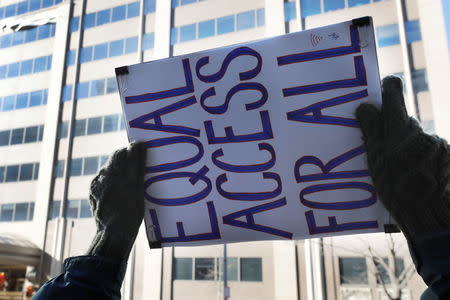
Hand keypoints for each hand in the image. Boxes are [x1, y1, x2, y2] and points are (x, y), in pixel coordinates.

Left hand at [87, 142, 146, 260]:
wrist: (113, 233)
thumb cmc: (131, 211)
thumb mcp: (139, 186)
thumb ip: (137, 163)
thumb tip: (139, 144)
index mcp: (115, 171)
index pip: (123, 152)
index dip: (133, 151)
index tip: (144, 154)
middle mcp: (103, 175)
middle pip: (116, 160)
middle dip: (127, 162)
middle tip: (139, 169)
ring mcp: (96, 184)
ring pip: (109, 171)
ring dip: (119, 173)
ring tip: (130, 185)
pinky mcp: (93, 193)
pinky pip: (103, 182)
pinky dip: (112, 184)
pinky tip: (121, 194)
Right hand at [355, 76, 449, 240]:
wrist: (432, 216)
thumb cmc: (397, 190)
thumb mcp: (376, 162)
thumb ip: (372, 131)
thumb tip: (365, 106)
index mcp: (400, 130)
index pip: (393, 94)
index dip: (387, 89)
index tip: (382, 91)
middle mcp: (422, 132)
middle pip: (403, 122)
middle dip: (392, 132)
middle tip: (382, 153)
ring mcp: (439, 144)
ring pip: (417, 139)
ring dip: (408, 149)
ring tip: (401, 174)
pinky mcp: (449, 156)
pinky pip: (431, 152)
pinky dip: (422, 160)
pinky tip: (417, 178)